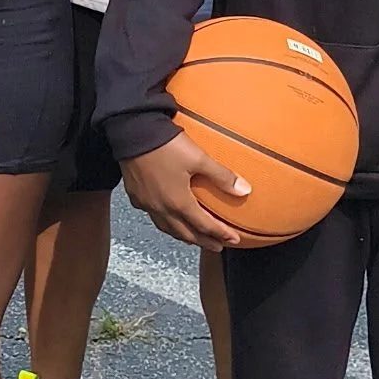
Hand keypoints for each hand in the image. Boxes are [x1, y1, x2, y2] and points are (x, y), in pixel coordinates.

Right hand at [121, 132, 248, 248]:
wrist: (132, 131)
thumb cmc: (166, 145)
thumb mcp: (199, 158)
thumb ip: (222, 176)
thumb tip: (246, 190)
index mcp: (178, 202)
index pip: (204, 226)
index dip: (221, 234)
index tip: (234, 240)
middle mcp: (161, 208)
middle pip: (185, 233)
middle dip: (203, 241)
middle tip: (217, 246)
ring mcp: (146, 203)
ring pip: (167, 228)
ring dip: (183, 235)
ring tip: (193, 238)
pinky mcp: (134, 194)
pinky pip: (152, 216)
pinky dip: (164, 222)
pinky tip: (166, 216)